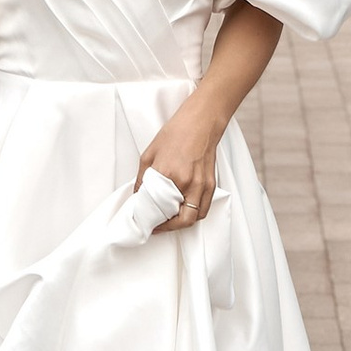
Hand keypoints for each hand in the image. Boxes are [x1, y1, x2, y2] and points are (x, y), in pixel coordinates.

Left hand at [139, 99, 223, 227]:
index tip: (145, 221)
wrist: (200, 122)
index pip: (158, 207)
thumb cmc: (176, 133)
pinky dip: (194, 215)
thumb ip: (143, 178)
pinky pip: (204, 208)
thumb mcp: (150, 154)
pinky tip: (184, 211)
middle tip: (158, 225)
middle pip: (180, 219)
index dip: (151, 218)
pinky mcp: (211, 184)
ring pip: (194, 218)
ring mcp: (202, 185)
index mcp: (169, 174)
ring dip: (181, 223)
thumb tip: (139, 195)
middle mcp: (188, 183)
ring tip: (170, 220)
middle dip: (168, 227)